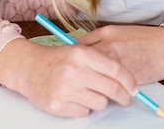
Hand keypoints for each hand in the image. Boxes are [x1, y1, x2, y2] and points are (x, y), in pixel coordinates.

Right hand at [0, 37, 136, 116]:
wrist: (28, 67)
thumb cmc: (58, 59)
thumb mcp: (78, 52)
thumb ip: (100, 62)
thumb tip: (126, 79)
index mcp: (81, 53)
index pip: (114, 68)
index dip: (128, 80)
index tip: (135, 88)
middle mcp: (73, 70)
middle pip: (111, 88)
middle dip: (123, 96)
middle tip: (126, 98)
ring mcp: (65, 89)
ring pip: (100, 103)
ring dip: (100, 100)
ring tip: (89, 92)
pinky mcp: (58, 105)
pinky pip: (84, 112)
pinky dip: (83, 107)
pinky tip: (74, 97)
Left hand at [78, 24, 163, 83]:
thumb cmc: (142, 39)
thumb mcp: (118, 31)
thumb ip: (98, 38)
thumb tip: (80, 49)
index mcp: (106, 34)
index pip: (80, 46)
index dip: (74, 56)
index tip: (72, 62)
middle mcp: (109, 47)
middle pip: (84, 62)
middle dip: (79, 70)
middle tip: (77, 76)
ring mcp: (117, 63)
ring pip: (95, 76)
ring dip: (91, 82)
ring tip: (90, 85)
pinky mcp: (125, 78)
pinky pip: (109, 86)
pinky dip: (105, 89)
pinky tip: (105, 89)